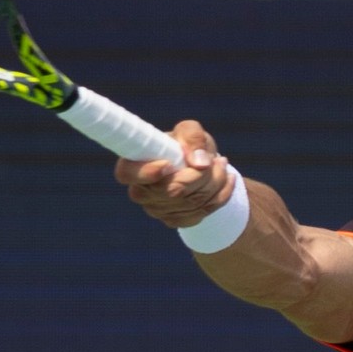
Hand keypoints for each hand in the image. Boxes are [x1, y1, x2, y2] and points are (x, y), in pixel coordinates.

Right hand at [115, 117, 239, 231]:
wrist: (200, 167)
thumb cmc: (186, 145)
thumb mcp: (190, 131)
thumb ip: (193, 137)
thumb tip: (200, 163)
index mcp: (134, 165)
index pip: (127, 174)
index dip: (146, 172)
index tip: (168, 165)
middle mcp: (141, 192)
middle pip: (172, 190)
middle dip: (201, 175)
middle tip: (215, 160)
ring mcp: (157, 210)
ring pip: (193, 202)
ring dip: (215, 182)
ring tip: (221, 164)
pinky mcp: (176, 221)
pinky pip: (203, 211)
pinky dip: (221, 194)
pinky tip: (225, 179)